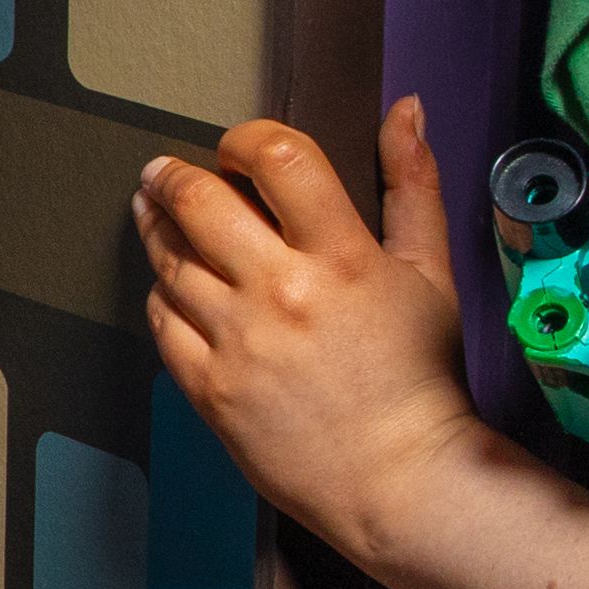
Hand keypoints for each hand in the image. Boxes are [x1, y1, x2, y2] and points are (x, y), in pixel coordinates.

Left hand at [137, 101, 489, 570]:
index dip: (245, 139)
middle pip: (200, 202)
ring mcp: (239, 342)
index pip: (276, 158)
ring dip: (157, 228)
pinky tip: (171, 287)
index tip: (238, 148)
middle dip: (173, 176)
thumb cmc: (419, 377)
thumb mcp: (431, 271)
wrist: (400, 477)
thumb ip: (413, 185)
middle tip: (165, 172)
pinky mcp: (210, 389)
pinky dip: (162, 297)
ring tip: (157, 215)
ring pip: (170, 262)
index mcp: (340, 255)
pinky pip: (163, 323)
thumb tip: (405, 112)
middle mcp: (281, 292)